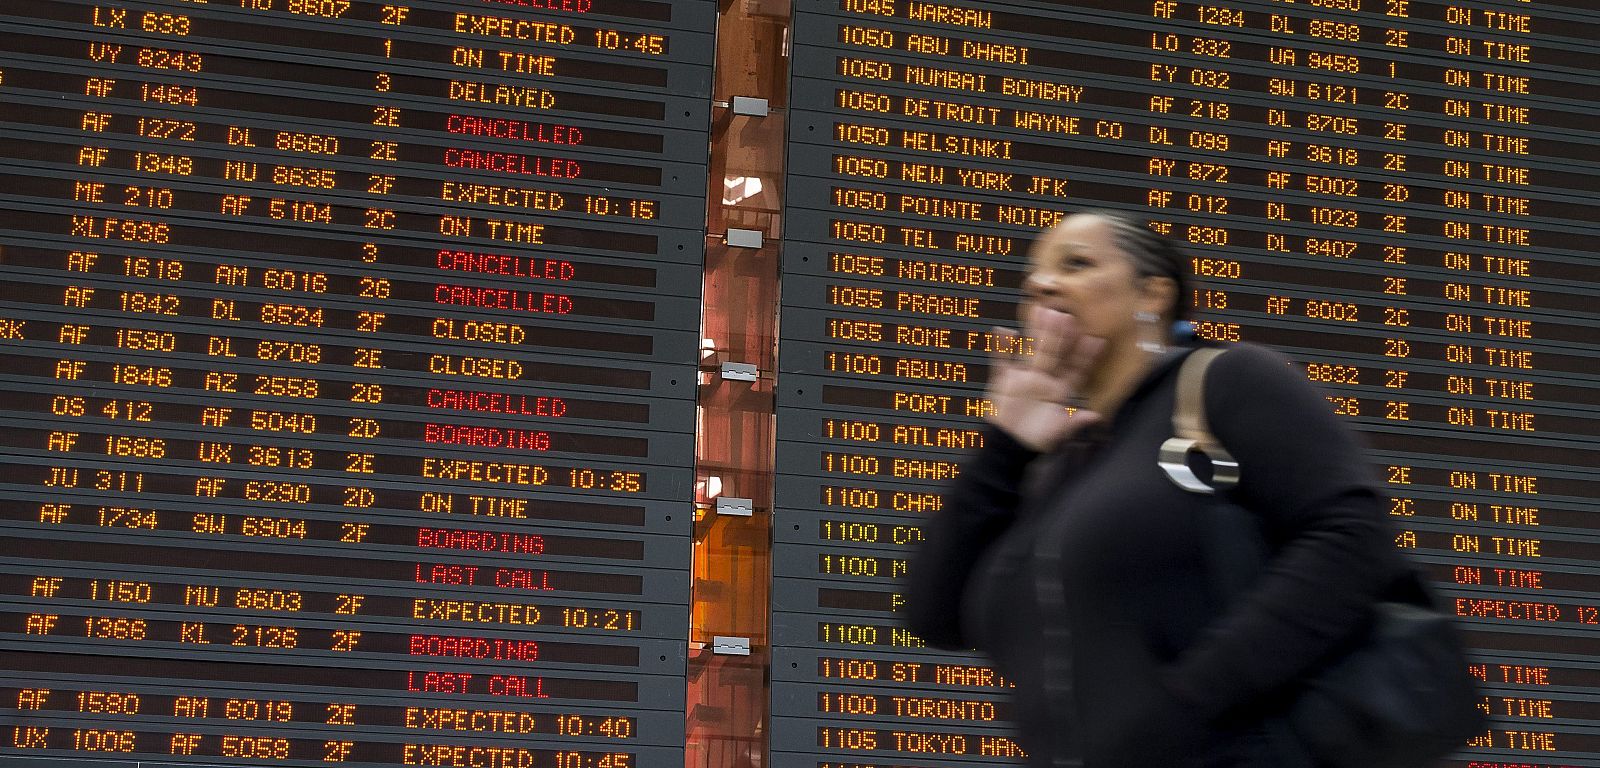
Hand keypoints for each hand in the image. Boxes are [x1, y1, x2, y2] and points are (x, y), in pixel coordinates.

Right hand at [986, 306, 1104, 450]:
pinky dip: (1001, 347)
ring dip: (1035, 332)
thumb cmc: (1037, 438)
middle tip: (1066, 316)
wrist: (1010, 444)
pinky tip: (1004, 331)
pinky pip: (1002, 361)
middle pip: (1054, 353)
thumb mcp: (1059, 432)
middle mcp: (1044, 379)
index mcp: (1060, 390)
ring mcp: (1024, 377)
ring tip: (1040, 312)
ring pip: (1031, 350)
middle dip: (1060, 336)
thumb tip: (1095, 416)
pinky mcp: (1004, 380)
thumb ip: (1075, 422)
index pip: (1075, 369)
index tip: (1096, 340)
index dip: (1086, 357)